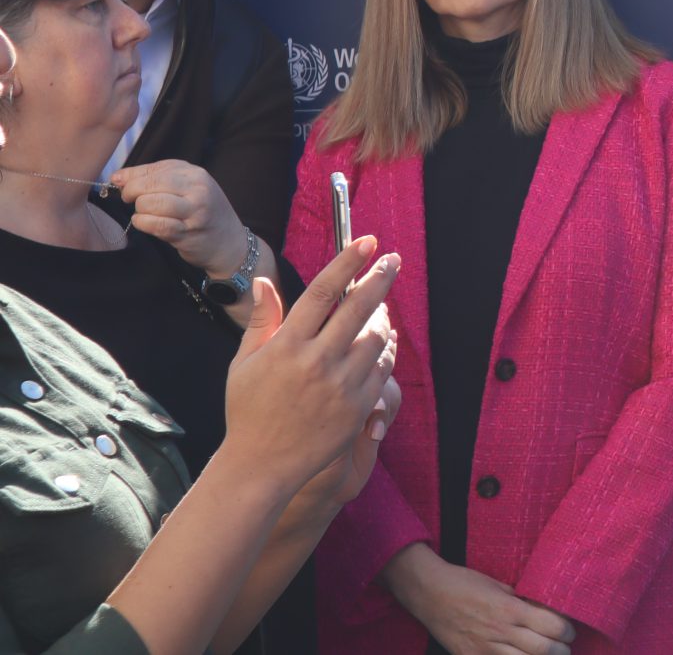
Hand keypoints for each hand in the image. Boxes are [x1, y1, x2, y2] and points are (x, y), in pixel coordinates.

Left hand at [109, 159, 247, 275]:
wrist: (229, 242)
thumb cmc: (202, 213)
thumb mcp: (186, 188)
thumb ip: (154, 179)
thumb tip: (117, 177)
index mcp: (195, 174)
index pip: (153, 169)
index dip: (131, 177)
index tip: (122, 185)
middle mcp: (198, 189)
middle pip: (149, 185)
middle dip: (131, 193)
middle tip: (131, 201)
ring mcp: (195, 211)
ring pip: (149, 203)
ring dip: (139, 210)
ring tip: (144, 214)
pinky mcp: (188, 232)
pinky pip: (154, 225)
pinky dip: (142, 223)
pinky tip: (145, 223)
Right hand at [218, 236, 400, 493]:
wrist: (262, 465)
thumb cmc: (249, 410)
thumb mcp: (244, 363)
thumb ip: (263, 319)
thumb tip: (265, 280)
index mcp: (287, 346)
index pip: (323, 292)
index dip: (347, 263)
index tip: (366, 242)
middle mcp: (317, 362)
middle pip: (358, 308)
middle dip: (380, 278)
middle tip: (392, 259)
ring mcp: (341, 385)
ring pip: (376, 337)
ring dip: (383, 316)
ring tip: (382, 305)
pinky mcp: (358, 406)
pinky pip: (382, 368)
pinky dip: (385, 349)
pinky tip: (384, 340)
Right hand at [383, 545, 576, 654]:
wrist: (430, 594)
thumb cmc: (466, 583)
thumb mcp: (500, 585)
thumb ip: (522, 600)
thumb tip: (546, 609)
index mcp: (510, 608)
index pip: (552, 626)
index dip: (567, 631)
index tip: (570, 632)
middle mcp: (500, 631)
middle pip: (543, 650)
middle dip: (561, 651)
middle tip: (565, 648)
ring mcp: (485, 649)